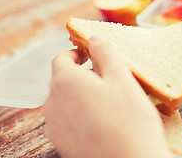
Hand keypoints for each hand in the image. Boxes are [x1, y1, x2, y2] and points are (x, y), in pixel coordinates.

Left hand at [43, 36, 171, 157]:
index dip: (77, 54)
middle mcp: (52, 102)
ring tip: (107, 102)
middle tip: (108, 80)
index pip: (62, 58)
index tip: (92, 56)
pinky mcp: (60, 143)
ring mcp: (54, 126)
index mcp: (65, 81)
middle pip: (62, 80)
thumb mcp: (122, 79)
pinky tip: (101, 122)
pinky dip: (79, 114)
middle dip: (82, 75)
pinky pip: (66, 120)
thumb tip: (94, 38)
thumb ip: (106, 53)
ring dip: (80, 95)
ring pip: (64, 100)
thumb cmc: (129, 122)